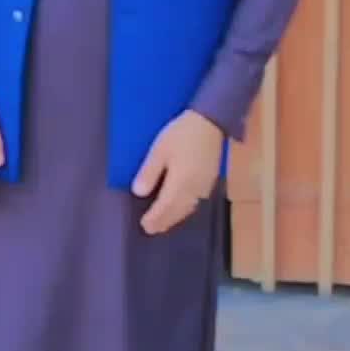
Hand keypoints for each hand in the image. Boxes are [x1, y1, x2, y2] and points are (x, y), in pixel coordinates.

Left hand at [131, 111, 222, 235]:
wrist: (211, 121)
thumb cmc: (182, 134)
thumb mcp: (160, 150)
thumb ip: (149, 172)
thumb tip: (138, 192)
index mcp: (180, 183)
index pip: (165, 207)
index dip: (155, 218)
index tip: (145, 225)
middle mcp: (194, 189)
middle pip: (178, 211)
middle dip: (164, 221)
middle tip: (152, 229)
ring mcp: (204, 185)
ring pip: (188, 208)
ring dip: (176, 217)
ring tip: (164, 222)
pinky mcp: (210, 180)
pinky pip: (197, 201)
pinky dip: (187, 209)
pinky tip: (182, 207)